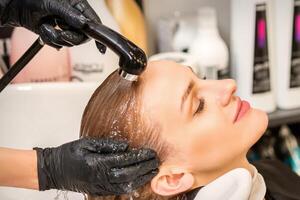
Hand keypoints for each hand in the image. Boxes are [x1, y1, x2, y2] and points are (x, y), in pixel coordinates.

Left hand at [1, 0, 105, 50]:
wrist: (16, 7)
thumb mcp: (53, 4)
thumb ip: (69, 14)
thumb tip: (83, 24)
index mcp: (78, 7)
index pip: (93, 22)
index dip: (98, 35)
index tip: (101, 47)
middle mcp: (74, 18)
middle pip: (82, 37)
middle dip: (70, 37)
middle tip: (60, 32)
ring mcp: (66, 28)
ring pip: (70, 42)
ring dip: (56, 38)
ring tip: (46, 27)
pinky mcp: (57, 35)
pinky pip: (59, 44)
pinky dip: (50, 39)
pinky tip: (45, 30)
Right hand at [34, 138, 158, 195]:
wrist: (54, 170)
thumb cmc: (69, 153)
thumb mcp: (86, 143)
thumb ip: (106, 145)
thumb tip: (126, 146)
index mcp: (97, 163)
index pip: (123, 160)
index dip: (139, 156)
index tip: (150, 152)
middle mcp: (100, 177)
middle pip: (128, 174)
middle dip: (145, 167)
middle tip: (157, 160)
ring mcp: (100, 186)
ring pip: (126, 185)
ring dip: (141, 178)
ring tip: (153, 171)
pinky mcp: (99, 191)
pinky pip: (119, 191)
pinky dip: (132, 186)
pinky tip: (140, 180)